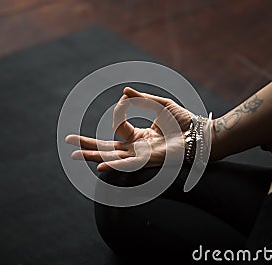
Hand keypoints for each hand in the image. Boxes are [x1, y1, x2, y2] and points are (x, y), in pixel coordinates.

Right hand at [65, 87, 192, 170]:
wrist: (202, 133)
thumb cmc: (184, 121)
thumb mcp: (160, 105)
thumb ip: (142, 100)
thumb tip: (124, 91)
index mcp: (140, 136)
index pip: (118, 126)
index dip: (118, 110)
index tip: (125, 99)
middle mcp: (137, 148)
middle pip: (107, 147)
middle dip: (88, 144)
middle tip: (69, 141)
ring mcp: (141, 155)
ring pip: (112, 157)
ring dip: (93, 155)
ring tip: (74, 154)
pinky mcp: (149, 160)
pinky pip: (129, 164)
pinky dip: (114, 165)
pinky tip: (100, 166)